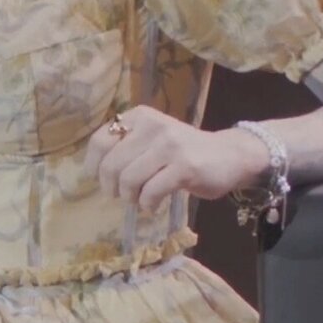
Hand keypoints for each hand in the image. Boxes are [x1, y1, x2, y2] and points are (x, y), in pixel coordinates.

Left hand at [83, 105, 270, 213]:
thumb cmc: (184, 151)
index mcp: (140, 117)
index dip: (93, 165)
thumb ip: (127, 146)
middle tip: (122, 195)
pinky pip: (151, 191)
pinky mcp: (185, 166)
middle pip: (111, 164)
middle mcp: (152, 126)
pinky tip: (153, 206)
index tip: (99, 180)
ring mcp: (169, 145)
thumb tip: (94, 170)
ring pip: (129, 179)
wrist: (229, 155)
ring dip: (130, 197)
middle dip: (111, 187)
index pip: (100, 141)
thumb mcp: (153, 139)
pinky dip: (148, 204)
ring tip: (140, 200)